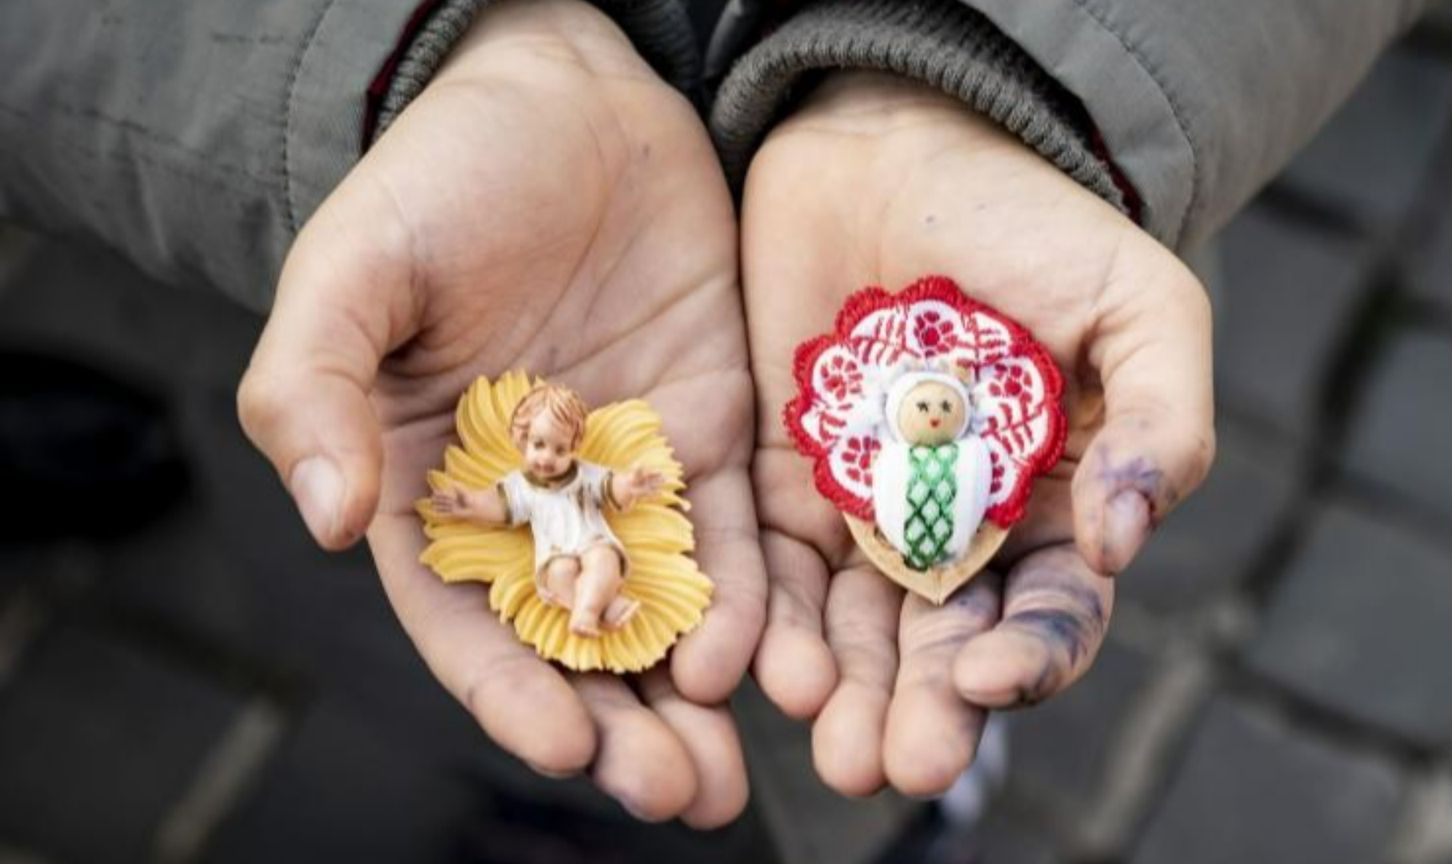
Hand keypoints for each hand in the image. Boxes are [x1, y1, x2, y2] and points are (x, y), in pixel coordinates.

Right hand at [236, 0, 763, 825]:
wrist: (566, 96)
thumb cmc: (441, 178)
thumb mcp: (353, 273)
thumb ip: (314, 392)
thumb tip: (324, 523)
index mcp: (435, 486)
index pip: (468, 616)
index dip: (512, 691)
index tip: (567, 751)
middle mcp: (537, 501)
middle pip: (580, 639)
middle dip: (627, 723)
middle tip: (679, 794)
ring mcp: (631, 472)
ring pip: (667, 608)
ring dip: (699, 693)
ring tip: (734, 770)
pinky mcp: (711, 429)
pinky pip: (736, 530)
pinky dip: (755, 597)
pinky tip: (776, 655)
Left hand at [743, 73, 1213, 796]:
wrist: (903, 147)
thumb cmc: (1037, 224)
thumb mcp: (1140, 307)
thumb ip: (1164, 422)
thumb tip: (1127, 542)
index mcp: (1054, 509)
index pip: (1047, 614)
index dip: (1025, 655)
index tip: (983, 676)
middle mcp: (957, 532)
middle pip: (940, 645)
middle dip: (919, 709)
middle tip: (888, 764)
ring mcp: (864, 511)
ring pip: (850, 625)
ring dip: (836, 687)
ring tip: (819, 736)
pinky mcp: (778, 477)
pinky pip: (766, 564)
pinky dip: (758, 617)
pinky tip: (743, 662)